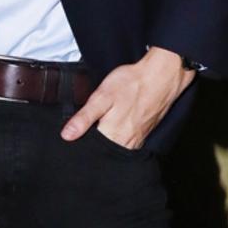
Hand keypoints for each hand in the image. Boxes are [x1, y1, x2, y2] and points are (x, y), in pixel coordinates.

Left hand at [60, 46, 195, 149]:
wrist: (160, 77)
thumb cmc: (131, 84)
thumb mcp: (102, 97)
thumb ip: (84, 118)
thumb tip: (67, 136)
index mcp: (112, 135)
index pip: (91, 149)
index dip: (80, 141)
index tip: (74, 135)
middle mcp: (126, 143)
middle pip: (103, 150)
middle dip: (93, 143)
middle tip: (87, 127)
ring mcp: (136, 140)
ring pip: (115, 148)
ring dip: (106, 141)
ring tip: (101, 125)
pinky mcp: (143, 134)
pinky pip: (127, 143)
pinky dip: (119, 138)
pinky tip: (116, 125)